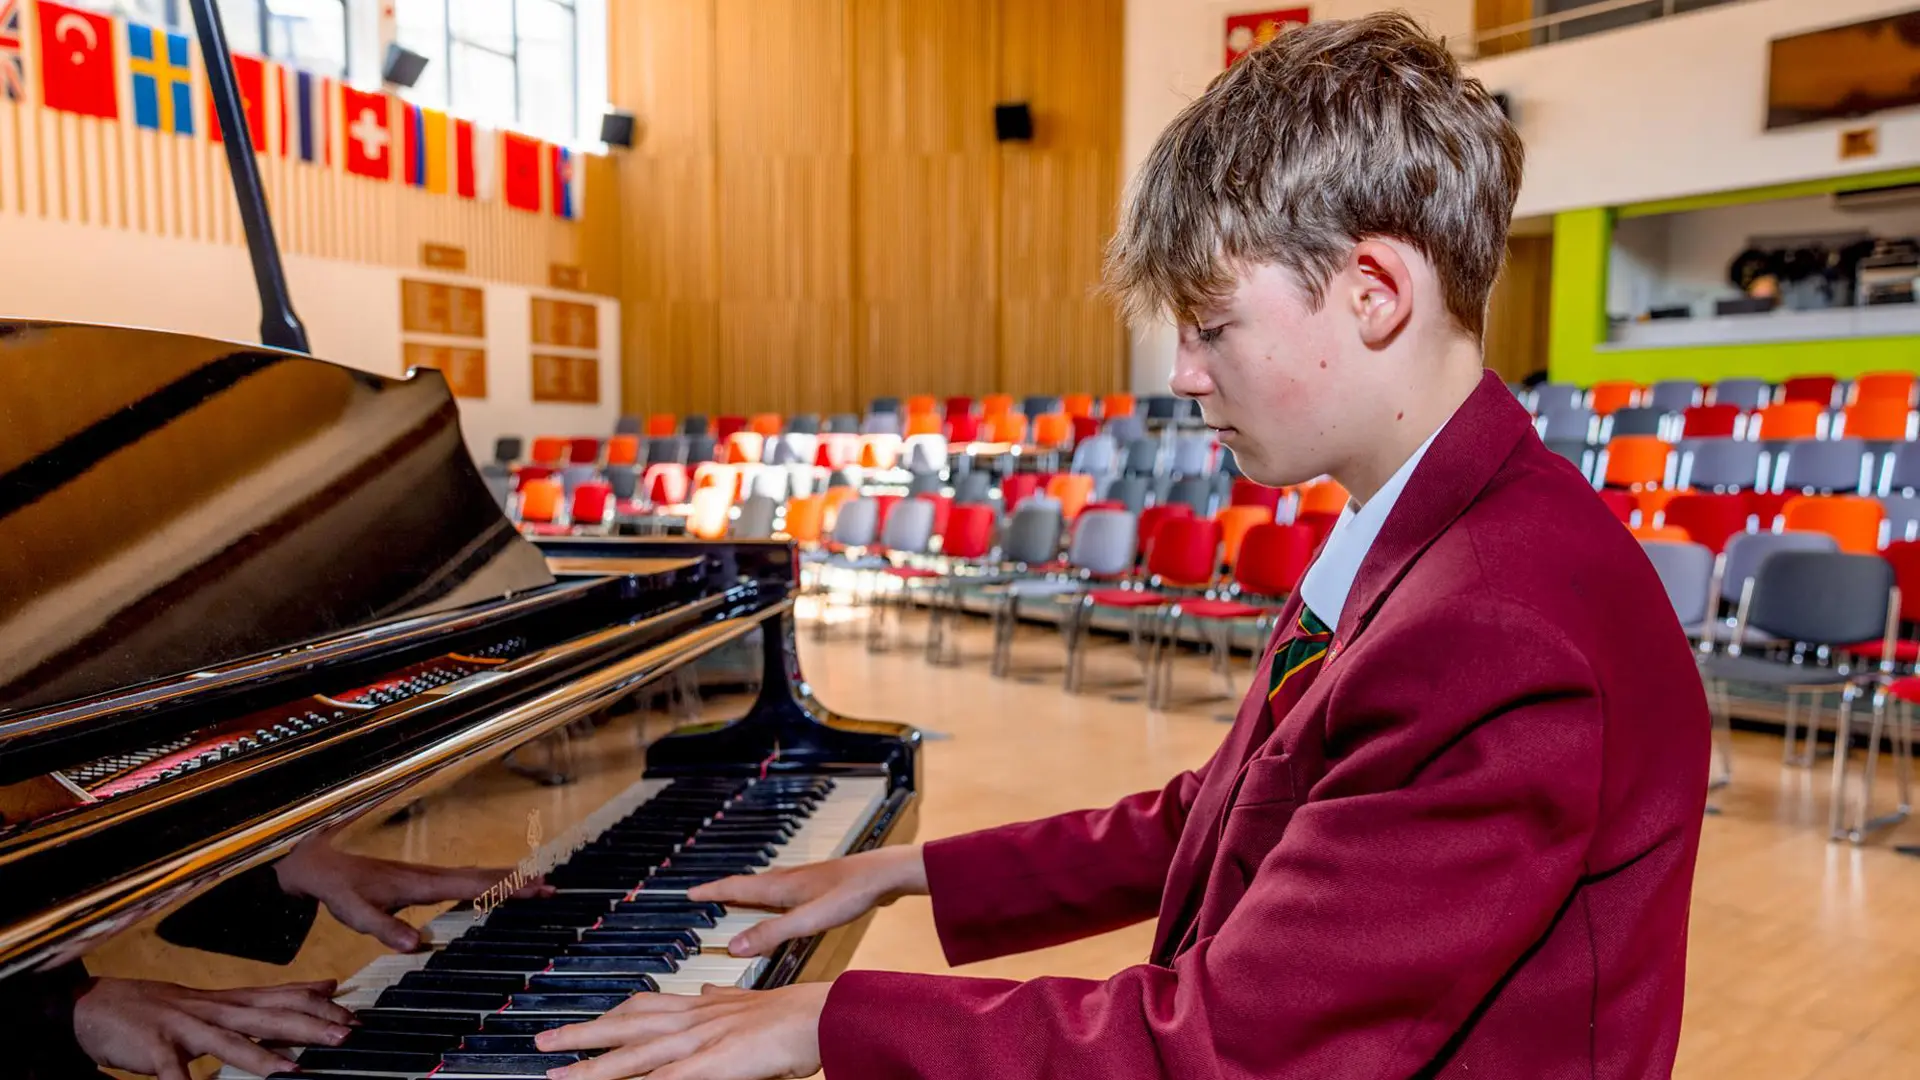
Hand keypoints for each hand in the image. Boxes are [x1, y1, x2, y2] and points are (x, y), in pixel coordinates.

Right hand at [72, 976, 352, 1079]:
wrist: (93, 1005)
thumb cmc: (160, 1008)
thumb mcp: (219, 1000)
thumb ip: (268, 998)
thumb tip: (322, 987)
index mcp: (229, 1002)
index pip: (283, 997)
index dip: (320, 1006)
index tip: (354, 1015)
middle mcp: (212, 1010)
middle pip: (268, 1017)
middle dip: (310, 1027)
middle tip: (346, 1035)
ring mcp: (183, 1028)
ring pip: (229, 1042)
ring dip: (263, 1058)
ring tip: (294, 1071)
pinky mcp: (154, 1048)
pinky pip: (174, 1072)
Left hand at [275, 830, 552, 951]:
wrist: (321, 864)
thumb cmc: (339, 887)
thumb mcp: (357, 913)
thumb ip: (386, 929)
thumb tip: (417, 946)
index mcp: (422, 884)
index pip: (473, 885)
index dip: (505, 887)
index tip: (534, 887)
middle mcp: (431, 876)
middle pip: (483, 876)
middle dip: (517, 881)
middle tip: (550, 886)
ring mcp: (428, 876)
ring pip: (476, 875)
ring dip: (506, 879)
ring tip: (536, 883)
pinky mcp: (423, 880)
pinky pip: (464, 879)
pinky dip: (487, 881)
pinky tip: (494, 887)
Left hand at [536, 982, 829, 1079]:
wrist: (820, 1014)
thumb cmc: (793, 1013)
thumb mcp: (749, 1001)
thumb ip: (722, 999)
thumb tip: (706, 990)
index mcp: (700, 1005)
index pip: (644, 1006)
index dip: (609, 1015)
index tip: (584, 1021)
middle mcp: (691, 1018)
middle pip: (624, 1025)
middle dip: (580, 1035)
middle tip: (540, 1042)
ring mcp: (699, 1040)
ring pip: (634, 1055)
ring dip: (593, 1068)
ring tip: (558, 1077)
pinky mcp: (712, 1063)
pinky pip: (666, 1079)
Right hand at [686, 844, 927, 956]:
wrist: (888, 874)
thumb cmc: (853, 893)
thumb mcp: (809, 920)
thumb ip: (773, 933)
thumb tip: (735, 947)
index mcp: (781, 885)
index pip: (736, 886)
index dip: (711, 891)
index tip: (689, 893)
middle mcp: (790, 879)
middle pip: (750, 884)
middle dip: (726, 891)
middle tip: (707, 896)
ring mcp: (808, 881)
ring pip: (769, 886)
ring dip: (750, 892)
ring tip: (740, 899)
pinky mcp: (824, 886)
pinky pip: (788, 892)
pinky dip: (774, 898)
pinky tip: (787, 905)